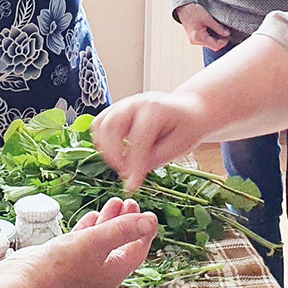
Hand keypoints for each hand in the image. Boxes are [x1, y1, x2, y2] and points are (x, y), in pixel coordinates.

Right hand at [20, 197, 156, 287]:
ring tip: (113, 202)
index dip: (144, 231)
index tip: (148, 213)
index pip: (137, 250)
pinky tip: (92, 216)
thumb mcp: (96, 242)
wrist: (23, 282)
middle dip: (128, 222)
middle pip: (122, 244)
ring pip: (103, 241)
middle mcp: (101, 271)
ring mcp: (83, 266)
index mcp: (113, 272)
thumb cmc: (59, 266)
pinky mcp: (66, 259)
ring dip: (110, 221)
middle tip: (130, 202)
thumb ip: (123, 230)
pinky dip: (91, 228)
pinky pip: (85, 241)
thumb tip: (151, 221)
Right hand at [93, 92, 208, 191]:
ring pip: (101, 125)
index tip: (133, 185)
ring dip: (105, 150)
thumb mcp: (176, 148)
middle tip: (127, 174)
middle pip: (112, 127)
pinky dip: (101, 141)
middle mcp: (136, 102)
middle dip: (115, 155)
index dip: (134, 163)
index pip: (138, 137)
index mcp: (156, 108)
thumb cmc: (186, 129)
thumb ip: (153, 160)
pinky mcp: (116, 109)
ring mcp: (124, 103)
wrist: (189, 111)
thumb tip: (129, 176)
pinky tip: (114, 154)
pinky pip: (99, 124)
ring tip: (120, 165)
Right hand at [175, 4, 230, 50]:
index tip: (228, 35)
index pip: (215, 46)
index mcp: (198, 37)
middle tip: (226, 32)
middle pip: (212, 46)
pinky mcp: (195, 37)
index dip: (224, 42)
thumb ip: (218, 27)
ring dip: (216, 38)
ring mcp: (194, 40)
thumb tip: (227, 34)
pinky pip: (206, 40)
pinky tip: (213, 29)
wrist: (183, 8)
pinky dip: (211, 36)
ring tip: (219, 29)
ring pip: (209, 43)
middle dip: (220, 40)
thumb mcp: (208, 18)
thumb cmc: (193, 11)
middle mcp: (195, 41)